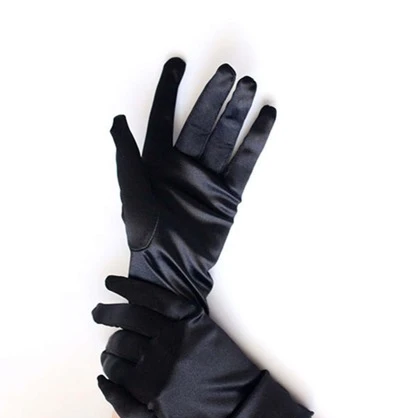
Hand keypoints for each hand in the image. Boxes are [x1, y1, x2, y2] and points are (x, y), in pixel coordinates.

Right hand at [92, 276, 311, 417]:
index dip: (109, 364)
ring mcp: (175, 334)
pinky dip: (132, 288)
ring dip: (110, 313)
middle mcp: (158, 356)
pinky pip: (157, 298)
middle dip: (111, 344)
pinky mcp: (191, 317)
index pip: (114, 368)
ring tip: (99, 312)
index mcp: (149, 384)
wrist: (241, 402)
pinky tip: (113, 284)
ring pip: (131, 317)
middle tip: (111, 345)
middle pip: (120, 342)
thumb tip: (101, 380)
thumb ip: (125, 408)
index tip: (110, 361)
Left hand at [111, 58, 275, 309]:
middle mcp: (183, 165)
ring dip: (237, 113)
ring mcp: (208, 178)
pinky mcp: (228, 194)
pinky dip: (255, 142)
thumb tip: (118, 120)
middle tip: (227, 72)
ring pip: (224, 138)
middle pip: (200, 123)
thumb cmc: (146, 232)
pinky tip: (266, 119)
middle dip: (213, 97)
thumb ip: (127, 155)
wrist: (170, 268)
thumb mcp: (132, 192)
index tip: (178, 64)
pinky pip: (244, 164)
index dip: (169, 91)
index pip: (164, 118)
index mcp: (156, 162)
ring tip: (249, 87)